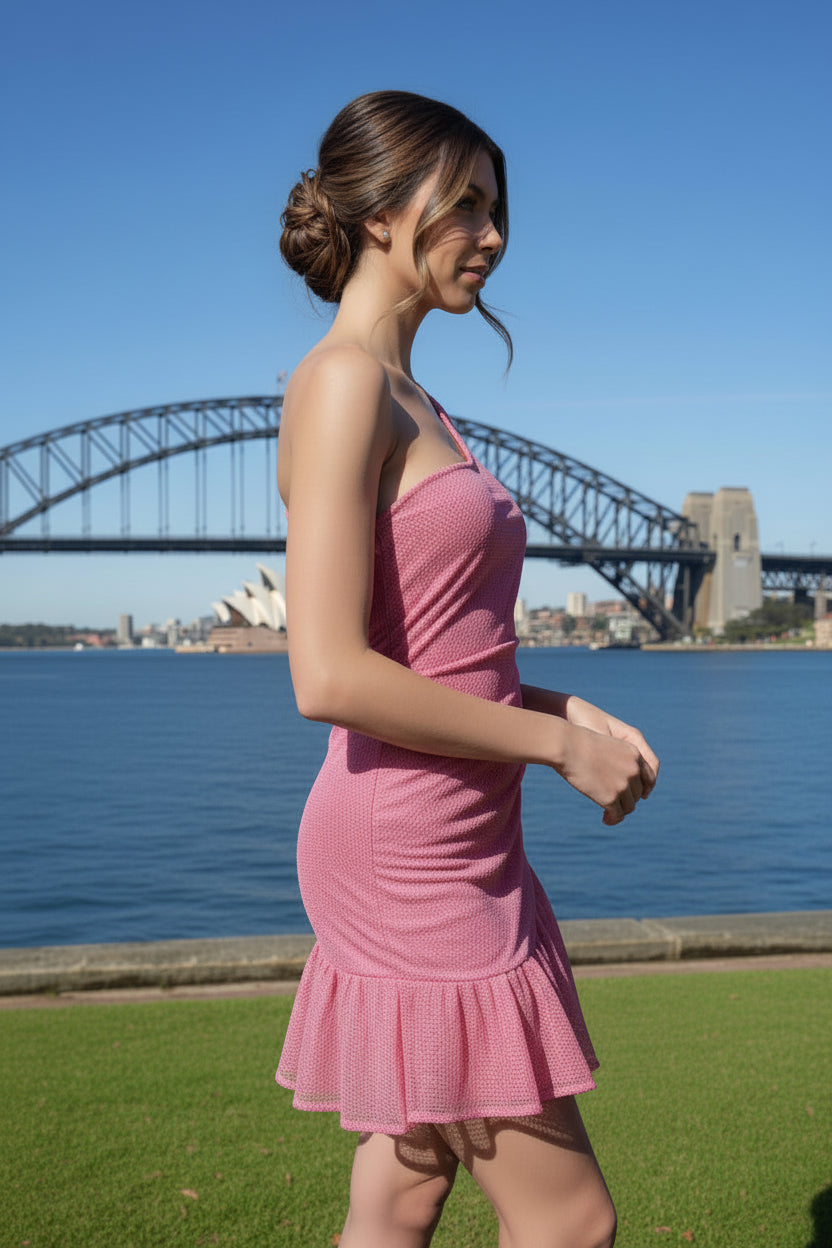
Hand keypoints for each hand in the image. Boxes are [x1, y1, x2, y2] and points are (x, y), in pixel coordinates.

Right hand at [559, 696, 658, 823]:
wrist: (567, 746)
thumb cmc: (579, 743)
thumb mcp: (606, 745)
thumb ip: (618, 759)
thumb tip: (618, 776)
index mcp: (635, 754)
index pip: (649, 777)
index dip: (642, 788)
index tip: (636, 795)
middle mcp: (633, 770)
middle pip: (637, 793)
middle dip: (627, 800)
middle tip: (615, 805)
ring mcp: (623, 784)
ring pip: (629, 806)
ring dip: (620, 811)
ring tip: (609, 814)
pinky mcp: (611, 798)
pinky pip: (618, 815)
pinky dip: (613, 819)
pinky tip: (605, 819)